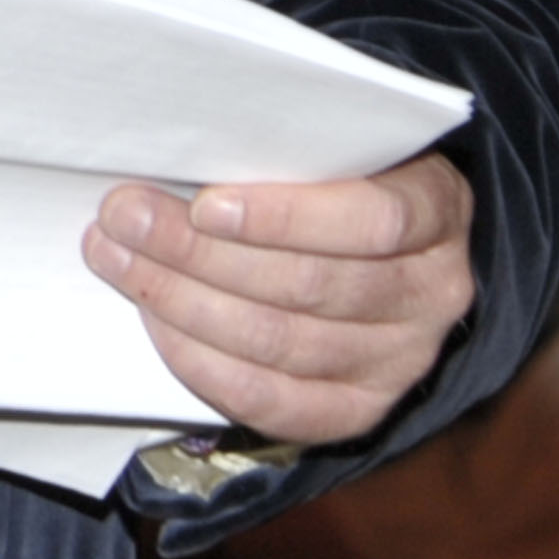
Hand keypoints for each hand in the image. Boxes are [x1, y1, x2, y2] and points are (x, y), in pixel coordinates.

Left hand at [82, 152, 474, 444]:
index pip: (373, 221)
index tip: (204, 203)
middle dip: (200, 253)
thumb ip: (286, 147)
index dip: (286, 217)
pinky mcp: (361, 411)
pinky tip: (158, 324)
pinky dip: (206, 365)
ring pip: (282, 342)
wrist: (386, 256)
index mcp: (439, 209)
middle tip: (124, 218)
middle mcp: (432, 293)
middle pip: (310, 285)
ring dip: (184, 302)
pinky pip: (276, 403)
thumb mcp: (340, 146)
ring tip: (118, 260)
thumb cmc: (342, 179)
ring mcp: (402, 361)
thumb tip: (177, 147)